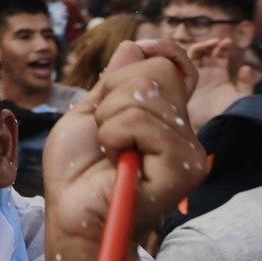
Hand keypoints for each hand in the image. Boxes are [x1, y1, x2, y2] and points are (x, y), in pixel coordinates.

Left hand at [43, 39, 206, 246]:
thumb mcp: (87, 113)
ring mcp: (188, 149)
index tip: (134, 55)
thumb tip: (134, 46)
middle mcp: (183, 130)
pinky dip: (114, 134)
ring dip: (109, 119)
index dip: (158, 51)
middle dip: (114, 94)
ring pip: (144, 95)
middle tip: (105, 131)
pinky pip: (142, 122)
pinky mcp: (183, 167)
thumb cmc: (76, 172)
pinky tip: (115, 159)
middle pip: (156, 71)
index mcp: (163, 115)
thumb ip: (113, 82)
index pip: (177, 65)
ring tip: (109, 149)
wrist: (73, 214)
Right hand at [185, 38, 257, 131]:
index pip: (220, 56)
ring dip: (200, 47)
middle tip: (217, 42)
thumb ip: (246, 84)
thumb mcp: (242, 98)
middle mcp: (206, 74)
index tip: (226, 42)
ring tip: (208, 44)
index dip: (223, 47)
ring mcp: (194, 76)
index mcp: (221, 76)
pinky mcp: (184, 80)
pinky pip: (182, 64)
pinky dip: (185, 55)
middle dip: (211, 44)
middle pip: (206, 53)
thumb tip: (246, 68)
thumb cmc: (228, 112)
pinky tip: (194, 51)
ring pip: (193, 56)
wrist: (211, 125)